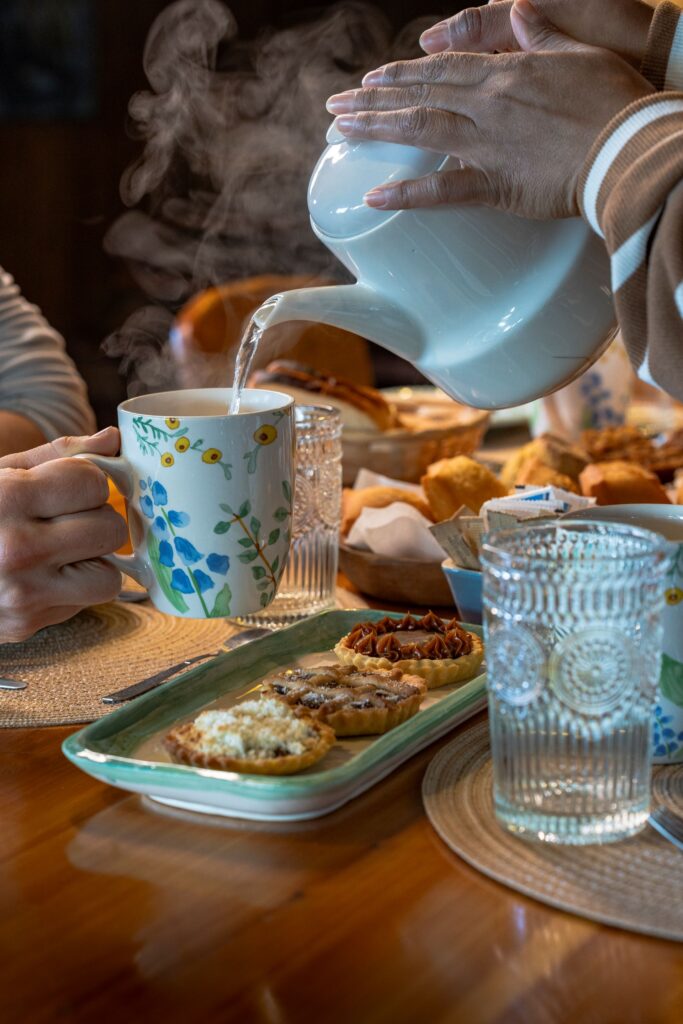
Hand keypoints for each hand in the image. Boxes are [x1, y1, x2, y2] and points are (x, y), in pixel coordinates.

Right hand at [0, 428, 126, 641]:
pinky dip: (71, 588)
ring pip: (109, 578)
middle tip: (64, 519)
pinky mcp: (27, 624)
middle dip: (95, 520)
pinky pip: (83, 603)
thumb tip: (113, 439)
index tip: (67, 486)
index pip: (92, 483)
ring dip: (92, 562)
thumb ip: (58, 455)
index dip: (86, 480)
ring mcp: (24, 594)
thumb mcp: (2, 473)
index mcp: (8, 499)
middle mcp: (17, 550)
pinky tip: (40, 575)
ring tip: (59, 550)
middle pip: (110, 529)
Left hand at [326, 0, 652, 218]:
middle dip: (372, 100)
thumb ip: (541, 34)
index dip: (403, 72)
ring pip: (418, 131)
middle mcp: (487, 103)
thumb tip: (518, 11)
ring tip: (338, 132)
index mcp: (504, 72)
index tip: (372, 78)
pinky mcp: (495, 184)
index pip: (441, 68)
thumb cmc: (612, 101)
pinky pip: (441, 191)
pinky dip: (405, 194)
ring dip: (374, 130)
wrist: (629, 148)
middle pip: (418, 96)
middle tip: (335, 107)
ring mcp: (486, 143)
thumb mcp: (579, 53)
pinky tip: (372, 196)